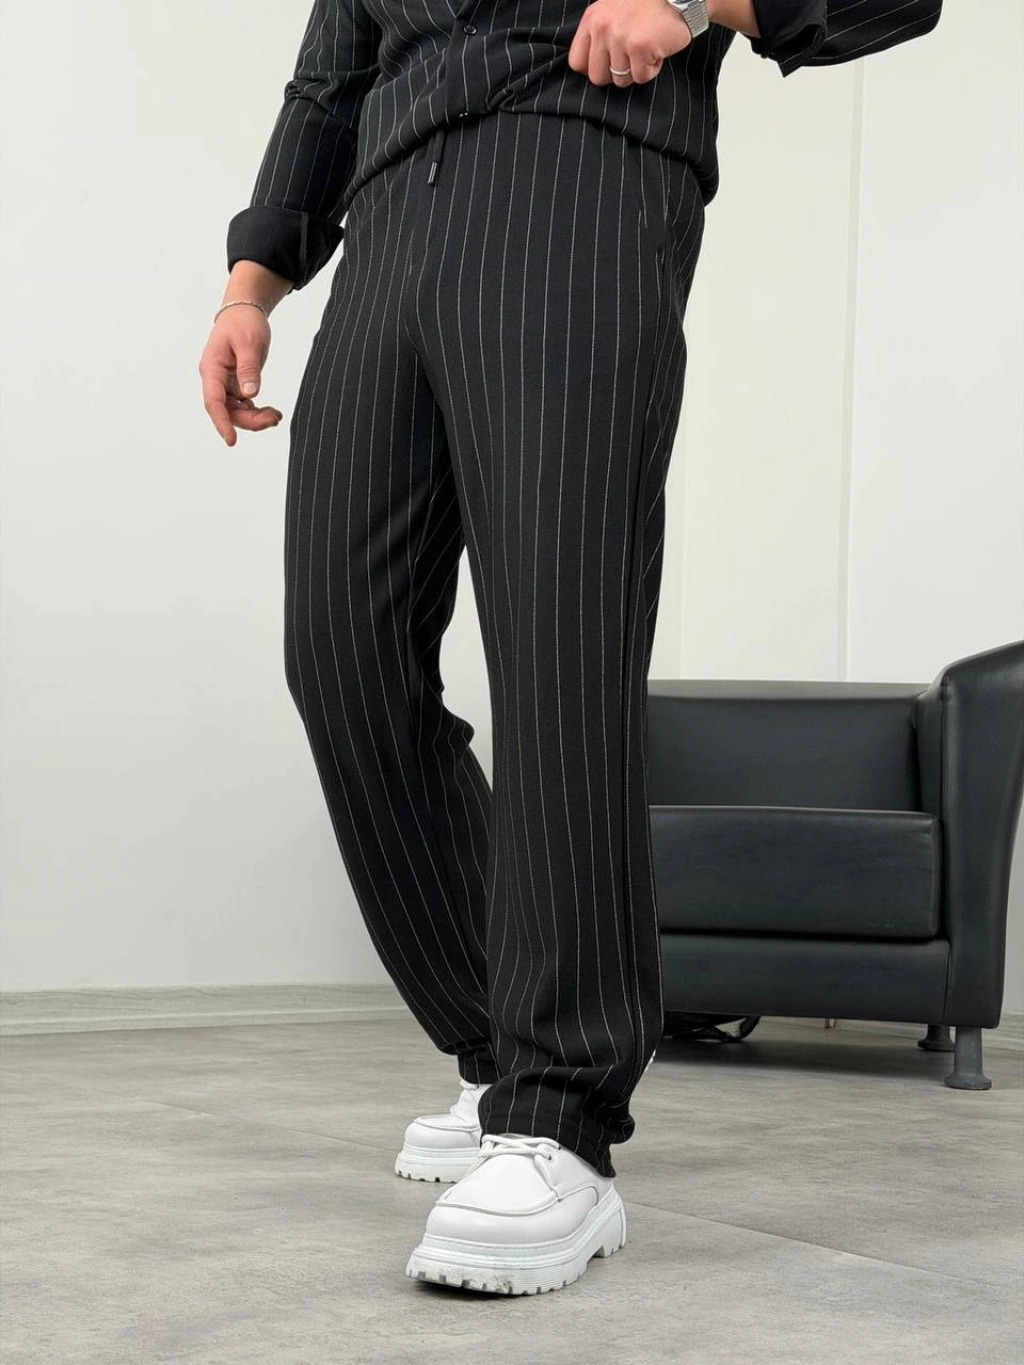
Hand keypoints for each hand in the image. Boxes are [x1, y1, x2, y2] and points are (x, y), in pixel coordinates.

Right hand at [198, 303, 282, 446]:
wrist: (244, 313)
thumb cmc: (243, 323)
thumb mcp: (249, 343)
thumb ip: (248, 369)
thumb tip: (250, 394)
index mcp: (211, 369)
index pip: (213, 401)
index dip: (222, 422)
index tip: (231, 440)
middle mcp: (215, 380)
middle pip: (227, 411)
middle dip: (249, 421)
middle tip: (274, 419)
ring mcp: (225, 384)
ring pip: (236, 412)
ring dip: (255, 419)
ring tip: (276, 415)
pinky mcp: (235, 385)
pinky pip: (244, 406)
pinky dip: (257, 412)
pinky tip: (271, 412)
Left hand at [567, 0, 693, 87]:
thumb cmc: (647, 4)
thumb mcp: (612, 10)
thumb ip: (599, 33)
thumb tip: (590, 66)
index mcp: (592, 19)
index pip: (577, 62)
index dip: (594, 68)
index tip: (608, 64)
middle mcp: (602, 28)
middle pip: (597, 77)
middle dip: (616, 73)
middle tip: (632, 57)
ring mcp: (620, 38)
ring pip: (621, 80)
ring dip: (637, 69)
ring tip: (647, 47)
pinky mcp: (639, 47)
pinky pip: (641, 77)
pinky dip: (653, 68)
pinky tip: (657, 48)